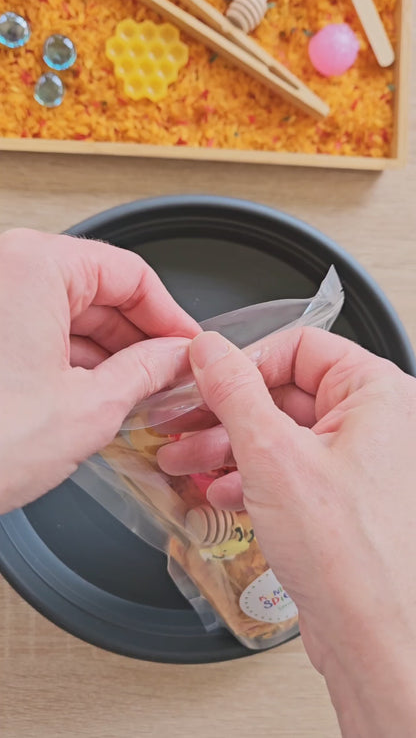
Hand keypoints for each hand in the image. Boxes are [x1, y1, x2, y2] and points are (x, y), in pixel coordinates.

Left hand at [0, 228, 198, 512]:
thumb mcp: (89, 409)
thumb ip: (146, 372)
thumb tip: (176, 358)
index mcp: (34, 267)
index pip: (131, 273)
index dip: (169, 315)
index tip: (188, 346)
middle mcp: (5, 270)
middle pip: (100, 290)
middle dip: (139, 337)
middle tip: (169, 374)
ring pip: (70, 312)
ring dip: (107, 352)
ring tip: (139, 392)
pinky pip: (40, 329)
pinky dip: (72, 359)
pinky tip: (97, 392)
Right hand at [158, 328, 415, 736]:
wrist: (371, 636)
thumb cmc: (349, 556)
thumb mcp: (272, 455)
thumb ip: (235, 391)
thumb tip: (210, 350)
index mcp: (376, 394)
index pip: (301, 348)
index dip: (246, 362)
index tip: (205, 380)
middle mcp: (374, 423)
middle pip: (285, 392)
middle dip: (225, 413)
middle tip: (182, 422)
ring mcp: (357, 462)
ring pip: (281, 434)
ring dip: (227, 446)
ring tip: (184, 460)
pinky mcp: (339, 497)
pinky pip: (288, 469)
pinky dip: (249, 476)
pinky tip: (219, 490)